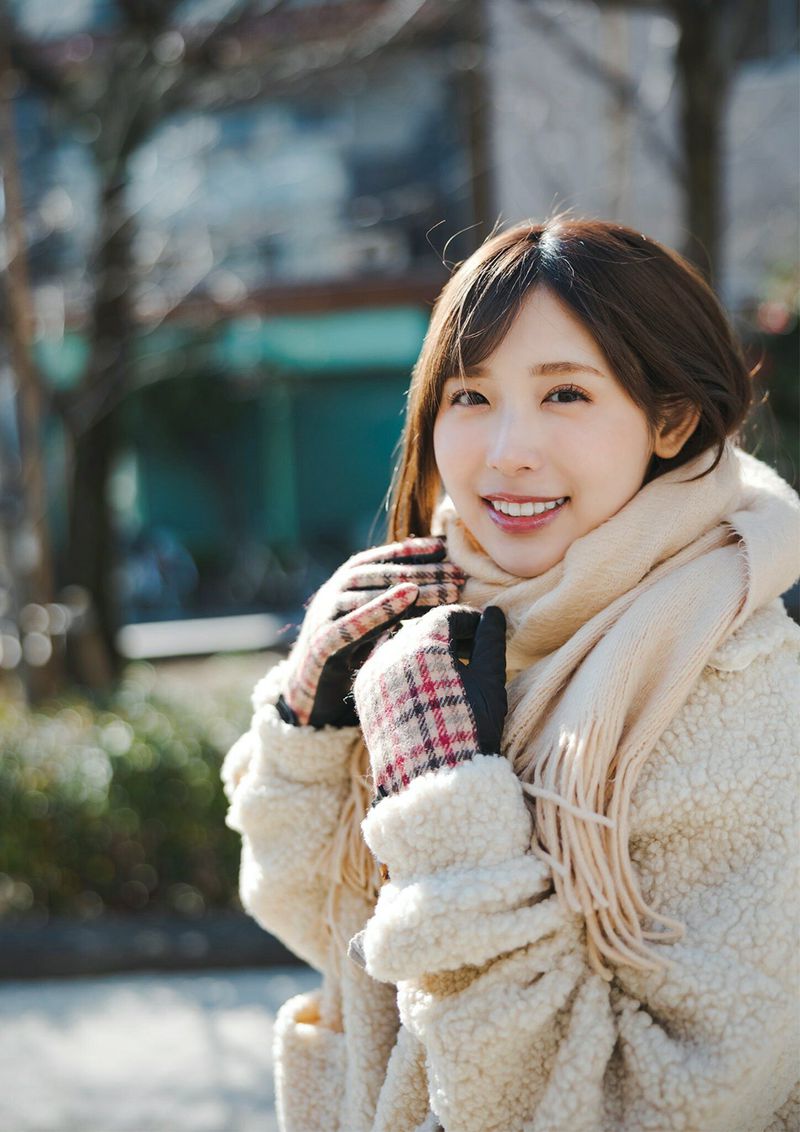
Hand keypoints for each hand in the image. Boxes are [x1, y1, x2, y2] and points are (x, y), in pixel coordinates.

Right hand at [279, 537, 464, 728]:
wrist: (307, 697)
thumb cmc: (347, 658)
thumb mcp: (371, 627)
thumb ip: (392, 606)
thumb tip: (434, 587)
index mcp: (343, 586)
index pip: (380, 559)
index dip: (412, 551)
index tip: (445, 546)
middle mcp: (331, 593)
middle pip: (381, 574)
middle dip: (423, 571)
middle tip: (459, 573)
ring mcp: (324, 616)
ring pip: (371, 593)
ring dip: (413, 587)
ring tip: (449, 590)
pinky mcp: (322, 642)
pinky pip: (352, 621)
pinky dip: (381, 606)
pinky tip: (410, 597)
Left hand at [353, 604, 506, 799]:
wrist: (429, 783)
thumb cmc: (468, 732)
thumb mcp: (489, 683)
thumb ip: (490, 641)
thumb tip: (494, 612)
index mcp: (423, 644)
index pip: (449, 615)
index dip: (472, 622)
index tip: (486, 636)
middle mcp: (390, 651)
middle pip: (423, 627)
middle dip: (449, 634)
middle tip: (473, 652)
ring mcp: (373, 672)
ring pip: (402, 644)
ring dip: (426, 649)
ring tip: (452, 672)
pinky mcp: (363, 692)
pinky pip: (386, 666)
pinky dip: (406, 668)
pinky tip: (427, 690)